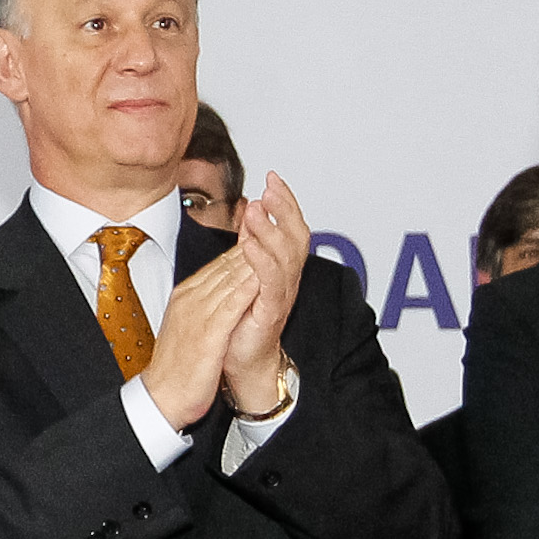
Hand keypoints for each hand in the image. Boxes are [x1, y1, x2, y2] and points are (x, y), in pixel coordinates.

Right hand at [142, 251, 256, 431]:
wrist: (161, 397)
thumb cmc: (176, 369)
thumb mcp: (188, 326)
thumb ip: (202, 304)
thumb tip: (215, 292)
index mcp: (186, 297)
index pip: (219, 265)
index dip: (244, 247)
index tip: (262, 235)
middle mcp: (190, 299)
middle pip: (226, 265)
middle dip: (251, 244)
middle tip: (272, 227)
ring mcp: (198, 314)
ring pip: (229, 278)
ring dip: (252, 259)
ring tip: (272, 241)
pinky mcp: (208, 333)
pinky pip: (230, 305)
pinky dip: (246, 288)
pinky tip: (260, 277)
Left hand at [221, 172, 312, 411]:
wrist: (241, 362)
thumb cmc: (242, 320)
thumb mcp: (246, 272)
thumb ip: (251, 241)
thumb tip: (250, 208)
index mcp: (282, 267)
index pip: (290, 226)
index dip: (285, 201)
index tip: (272, 177)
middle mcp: (288, 278)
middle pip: (297, 235)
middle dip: (285, 208)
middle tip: (270, 187)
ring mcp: (282, 294)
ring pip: (286, 255)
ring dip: (271, 229)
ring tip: (258, 208)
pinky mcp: (271, 312)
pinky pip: (271, 282)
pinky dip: (261, 261)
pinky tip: (248, 245)